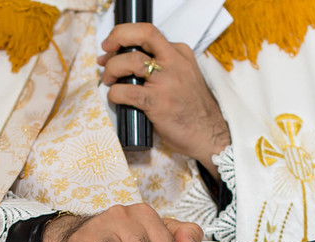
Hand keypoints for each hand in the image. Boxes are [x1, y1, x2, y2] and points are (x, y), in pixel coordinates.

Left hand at [99, 23, 231, 173]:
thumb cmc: (193, 109)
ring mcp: (167, 82)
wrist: (210, 134)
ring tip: (109, 80)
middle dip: (117, 38)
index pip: (149, 33)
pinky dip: (114, 93)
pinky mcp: (157, 102)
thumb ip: (164, 66)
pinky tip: (115, 99)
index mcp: (180, 54)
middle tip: (105, 56)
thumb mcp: (184, 76)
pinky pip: (126, 91)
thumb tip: (128, 64)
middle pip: (142, 35)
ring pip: (130, 61)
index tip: (112, 45)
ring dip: (112, 69)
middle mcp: (175, 62)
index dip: (125, 35)